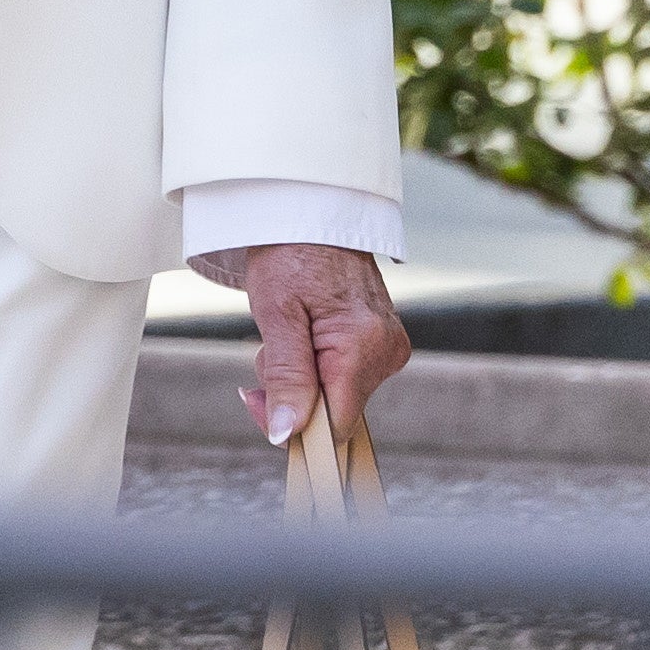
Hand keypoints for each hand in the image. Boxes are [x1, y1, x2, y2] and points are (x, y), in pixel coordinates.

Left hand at [189, 242, 410, 446]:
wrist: (314, 214)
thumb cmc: (291, 255)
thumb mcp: (276, 316)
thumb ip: (286, 378)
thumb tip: (286, 435)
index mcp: (363, 346)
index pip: (334, 426)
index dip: (294, 424)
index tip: (260, 399)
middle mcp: (387, 349)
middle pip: (334, 412)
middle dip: (293, 396)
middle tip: (265, 355)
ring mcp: (389, 346)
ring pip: (337, 396)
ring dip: (303, 380)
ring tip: (287, 336)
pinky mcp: (385, 341)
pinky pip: (346, 377)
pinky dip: (318, 367)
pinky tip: (305, 336)